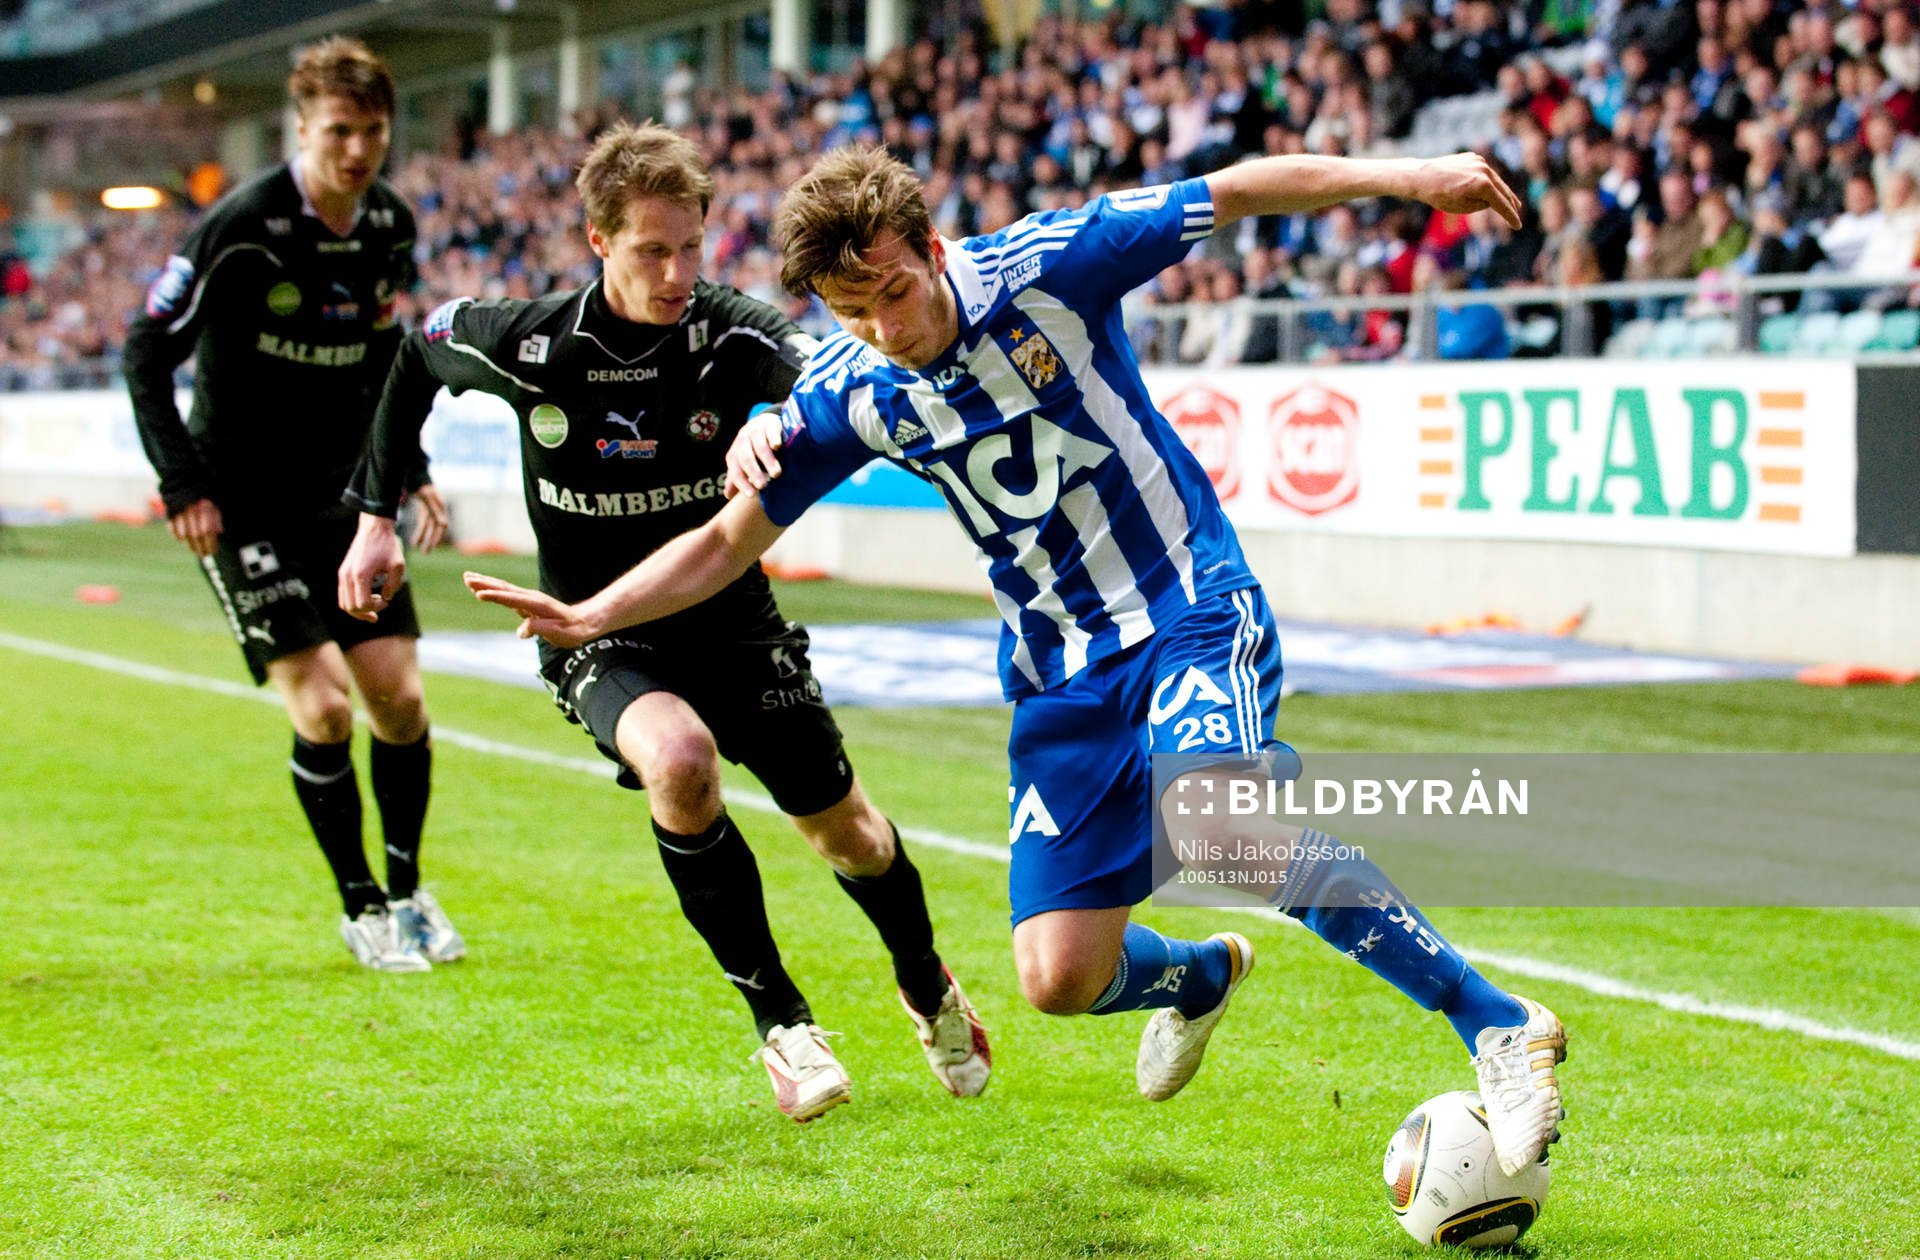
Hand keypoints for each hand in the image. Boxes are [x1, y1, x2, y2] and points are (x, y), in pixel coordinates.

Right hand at [168, 498, 222, 557]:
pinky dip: (179, 537)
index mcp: (204, 506)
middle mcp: (190, 509)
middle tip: (204, 554)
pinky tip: (185, 541)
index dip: (210, 543)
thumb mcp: (213, 505)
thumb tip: (219, 532)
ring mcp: (178, 511)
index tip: (213, 552)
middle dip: (200, 547)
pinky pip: (173, 529)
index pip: (207, 530)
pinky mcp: (169, 512)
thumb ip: (216, 518)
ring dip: (190, 544)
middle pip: (195, 534)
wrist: (184, 484)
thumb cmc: (202, 498)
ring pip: (183, 534)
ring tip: (196, 550)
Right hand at [338, 514, 405, 621]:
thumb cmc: (388, 546)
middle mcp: (348, 576)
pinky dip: (353, 601)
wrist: (374, 527)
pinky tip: (367, 598)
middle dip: (366, 613)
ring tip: (373, 607)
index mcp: (361, 575)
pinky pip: (343, 595)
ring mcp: (343, 574)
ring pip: (344, 604)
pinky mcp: (343, 572)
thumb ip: (393, 585)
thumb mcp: (398, 566)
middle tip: (381, 606)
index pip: (363, 604)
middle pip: (351, 608)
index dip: (376, 608)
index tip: (386, 600)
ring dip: (358, 610)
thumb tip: (385, 598)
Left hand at [406, 483, 449, 552]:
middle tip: (425, 553)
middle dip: (430, 540)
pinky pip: (424, 521)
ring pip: (429, 526)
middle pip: (435, 528)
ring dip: (424, 536)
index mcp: (439, 506)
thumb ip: (434, 509)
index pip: (440, 525)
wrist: (414, 471)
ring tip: (417, 548)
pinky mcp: (425, 507)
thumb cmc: (419, 483)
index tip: (429, 547)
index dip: (435, 537)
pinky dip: (420, 530)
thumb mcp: (426, 495)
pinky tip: (415, 538)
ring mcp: (431, 508)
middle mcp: (437, 508)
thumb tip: (445, 525)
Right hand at [464, 571, 598, 646]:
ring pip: (503, 589)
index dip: (495, 597)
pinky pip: (506, 595)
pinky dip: (493, 590)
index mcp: (537, 605)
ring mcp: (528, 599)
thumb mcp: (558, 633)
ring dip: (486, 583)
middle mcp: (531, 598)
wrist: (583, 622)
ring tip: (468, 577)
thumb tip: (522, 632)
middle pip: (504, 589)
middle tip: (466, 577)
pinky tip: (483, 589)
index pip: (512, 599)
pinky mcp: (526, 603)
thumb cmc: (572, 630)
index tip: (478, 594)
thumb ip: (540, 629)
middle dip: (484, 583)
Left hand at [724, 409, 784, 498]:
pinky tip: (777, 447)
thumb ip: (736, 477)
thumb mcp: (741, 462)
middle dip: (754, 473)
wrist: (761, 423)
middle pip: (746, 459)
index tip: (752, 494)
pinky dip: (773, 438)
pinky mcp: (770, 425)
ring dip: (767, 461)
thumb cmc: (750, 448)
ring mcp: (756, 432)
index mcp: (735, 455)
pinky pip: (771, 431)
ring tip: (776, 474)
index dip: (742, 483)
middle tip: (763, 486)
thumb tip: (727, 495)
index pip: (736, 471)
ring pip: (760, 447)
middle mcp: (743, 443)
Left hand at [1414, 154, 1524, 229]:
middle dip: (1510, 203)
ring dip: (1502, 191)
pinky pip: (1485, 172)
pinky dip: (1489, 180)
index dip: (1510, 216)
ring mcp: (1479, 161)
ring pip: (1495, 179)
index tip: (1517, 226)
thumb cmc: (1439, 195)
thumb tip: (1493, 201)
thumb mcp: (1463, 207)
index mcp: (1483, 184)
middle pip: (1503, 190)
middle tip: (1517, 212)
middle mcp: (1484, 170)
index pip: (1501, 204)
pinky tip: (1493, 189)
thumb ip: (1483, 204)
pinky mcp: (1473, 157)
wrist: (1422, 176)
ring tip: (1511, 201)